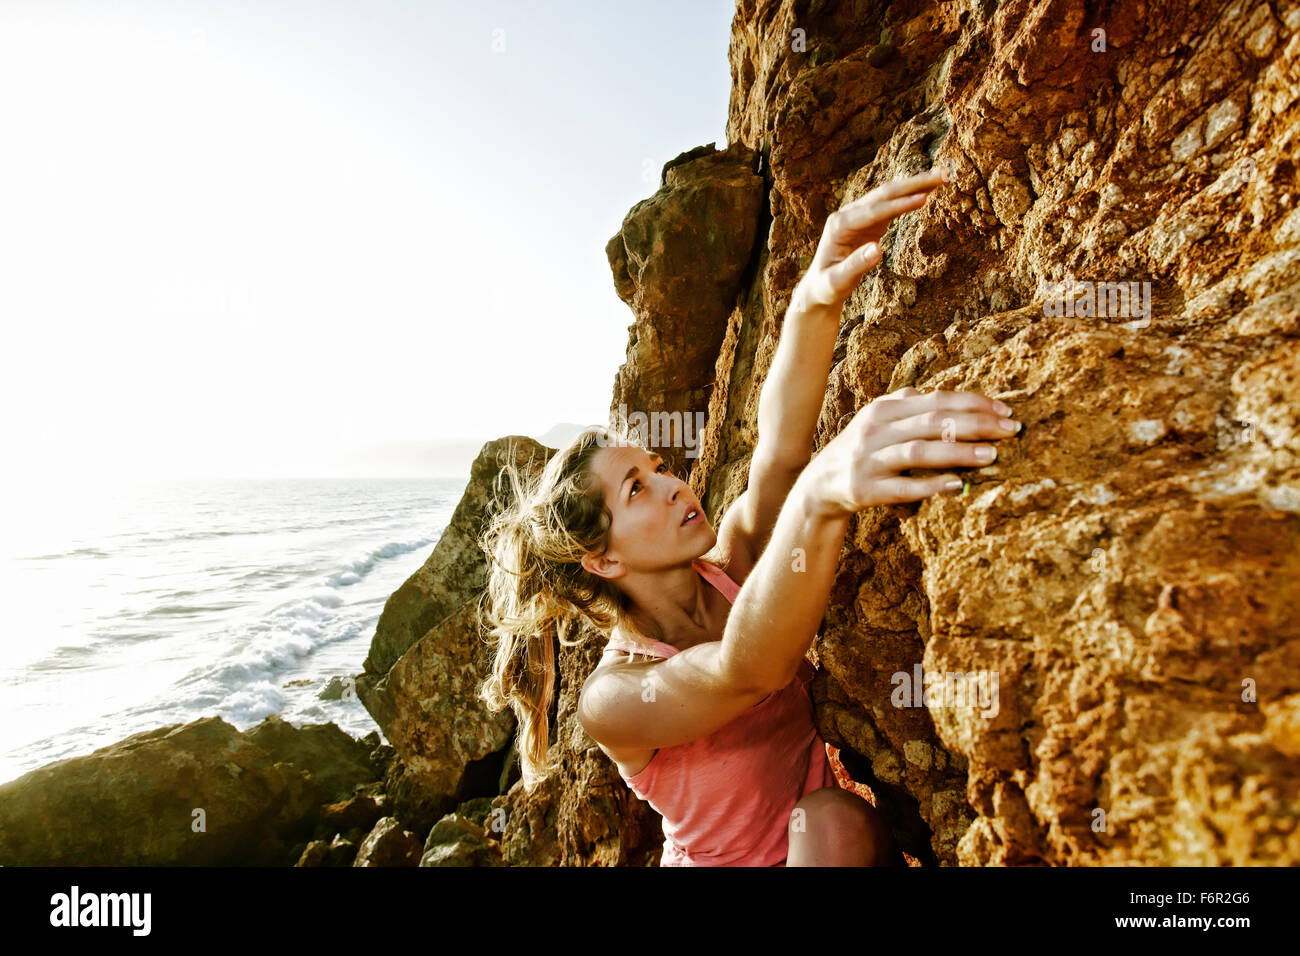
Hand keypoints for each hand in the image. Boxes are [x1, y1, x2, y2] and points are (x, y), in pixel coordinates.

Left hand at [795, 166, 948, 310]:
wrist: (819, 286)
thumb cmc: (827, 286)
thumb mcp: (837, 282)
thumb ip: (855, 266)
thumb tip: (877, 250)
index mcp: (840, 225)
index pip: (874, 211)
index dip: (899, 205)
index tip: (924, 198)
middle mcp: (848, 214)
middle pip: (884, 194)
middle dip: (913, 184)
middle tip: (943, 175)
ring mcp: (859, 215)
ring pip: (890, 195)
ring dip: (916, 185)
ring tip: (943, 176)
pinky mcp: (869, 221)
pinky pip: (892, 205)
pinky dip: (911, 197)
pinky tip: (929, 190)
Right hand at [803, 386, 1019, 513]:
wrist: (818, 486)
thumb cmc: (860, 450)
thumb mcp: (876, 421)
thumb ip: (905, 404)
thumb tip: (943, 393)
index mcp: (884, 410)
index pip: (937, 400)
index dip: (974, 403)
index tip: (1006, 411)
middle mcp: (875, 430)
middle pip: (932, 421)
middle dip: (976, 424)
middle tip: (1011, 429)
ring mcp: (868, 460)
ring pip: (919, 451)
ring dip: (958, 452)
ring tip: (992, 455)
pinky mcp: (864, 489)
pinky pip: (902, 487)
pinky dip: (930, 485)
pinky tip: (957, 485)